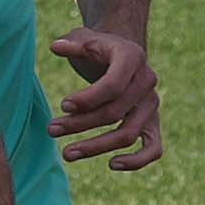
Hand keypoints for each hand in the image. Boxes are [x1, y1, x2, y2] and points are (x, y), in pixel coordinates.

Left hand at [51, 25, 163, 166]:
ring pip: (128, 134)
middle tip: (51, 129)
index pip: (113, 85)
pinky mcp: (152, 123)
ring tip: (66, 153)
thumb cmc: (97, 48)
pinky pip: (153, 149)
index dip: (88, 99)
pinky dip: (137, 161)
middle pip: (114, 112)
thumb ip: (72, 43)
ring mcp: (151, 105)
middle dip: (80, 124)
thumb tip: (55, 47)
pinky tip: (110, 165)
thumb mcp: (83, 38)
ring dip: (96, 146)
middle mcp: (147, 82)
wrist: (120, 56)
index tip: (63, 106)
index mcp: (132, 58)